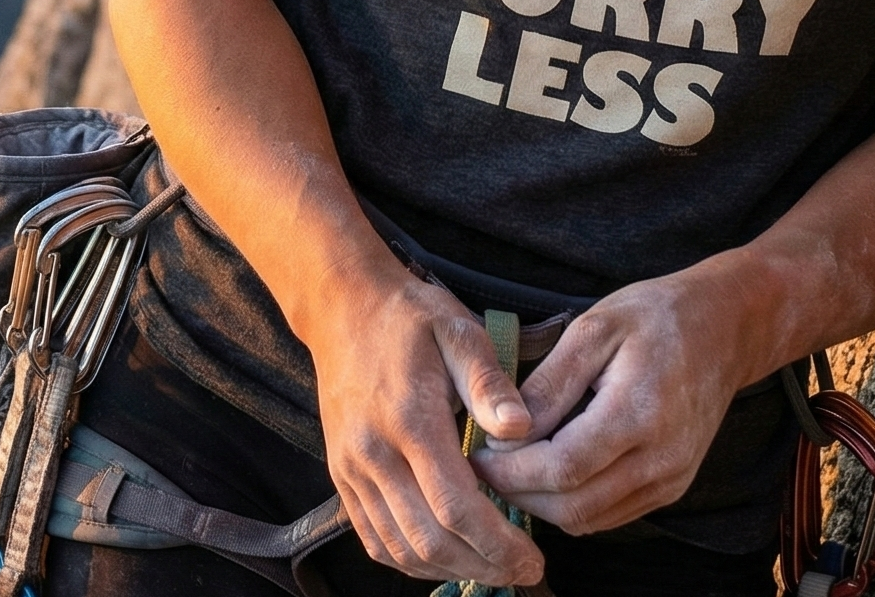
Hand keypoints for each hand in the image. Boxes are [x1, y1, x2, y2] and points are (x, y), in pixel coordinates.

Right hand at [301, 263, 546, 585]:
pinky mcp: (341, 473)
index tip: (533, 559)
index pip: (455, 506)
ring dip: (450, 570)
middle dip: (482, 565)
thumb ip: (489, 381)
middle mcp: (373, 452)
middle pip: (429, 539)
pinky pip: (374, 538)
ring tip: (493, 568)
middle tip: (523, 572)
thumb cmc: (410, 315)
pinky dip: (411, 561)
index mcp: (409, 418)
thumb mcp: (458, 330)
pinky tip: (446, 557)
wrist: (343, 303)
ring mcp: (351, 467)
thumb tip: (523, 430)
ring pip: (400, 548)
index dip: (497, 544)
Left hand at [472, 265, 751, 534]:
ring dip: (542, 504)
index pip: (562, 469)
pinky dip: (572, 504)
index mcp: (637, 414)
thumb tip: (506, 428)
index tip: (477, 453)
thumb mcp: (594, 329)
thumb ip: (551, 383)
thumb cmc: (655, 316)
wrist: (723, 329)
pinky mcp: (672, 486)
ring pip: (591, 520)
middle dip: (519, 493)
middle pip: (573, 507)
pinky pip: (612, 514)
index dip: (512, 471)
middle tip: (483, 465)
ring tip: (509, 468)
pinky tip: (547, 472)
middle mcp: (659, 460)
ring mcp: (670, 480)